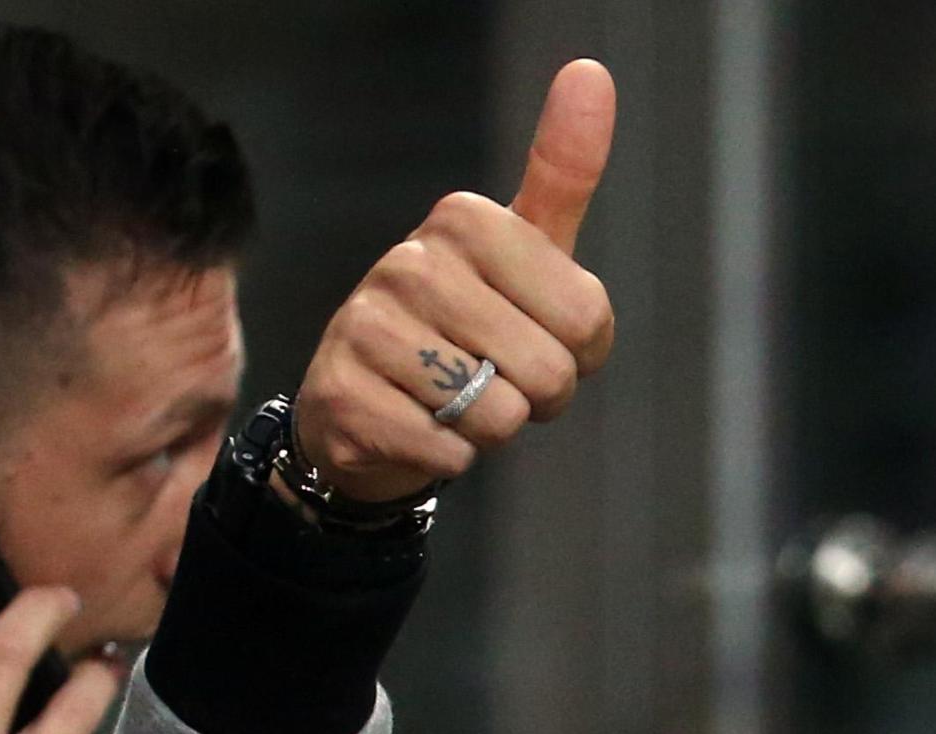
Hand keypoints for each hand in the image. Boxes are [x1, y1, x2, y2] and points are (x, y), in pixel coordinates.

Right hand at [291, 59, 616, 502]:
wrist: (371, 406)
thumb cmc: (469, 328)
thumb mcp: (527, 255)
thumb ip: (562, 175)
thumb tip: (591, 72)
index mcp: (465, 221)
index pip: (588, 320)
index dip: (578, 355)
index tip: (536, 337)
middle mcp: (410, 262)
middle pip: (547, 375)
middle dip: (536, 400)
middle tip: (493, 380)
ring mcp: (368, 326)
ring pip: (496, 419)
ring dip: (488, 433)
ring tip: (452, 402)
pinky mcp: (345, 395)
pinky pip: (446, 454)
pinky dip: (446, 459)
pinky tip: (417, 427)